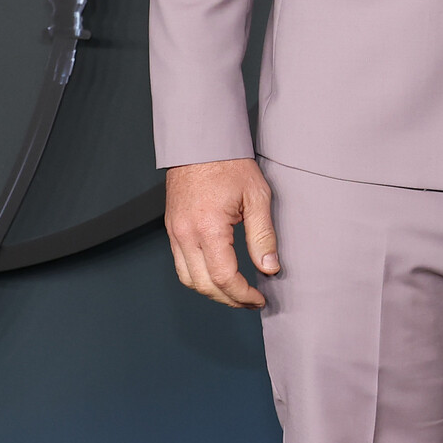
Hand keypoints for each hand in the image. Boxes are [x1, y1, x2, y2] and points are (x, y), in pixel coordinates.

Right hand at [164, 158, 277, 307]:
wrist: (201, 141)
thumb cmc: (231, 164)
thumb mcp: (257, 197)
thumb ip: (263, 236)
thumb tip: (270, 268)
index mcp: (208, 228)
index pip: (223, 278)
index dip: (242, 294)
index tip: (259, 298)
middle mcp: (186, 234)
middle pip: (204, 285)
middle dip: (228, 299)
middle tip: (251, 300)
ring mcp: (175, 232)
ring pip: (188, 279)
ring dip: (212, 291)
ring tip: (236, 292)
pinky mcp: (172, 228)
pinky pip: (181, 264)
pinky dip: (199, 277)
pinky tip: (218, 274)